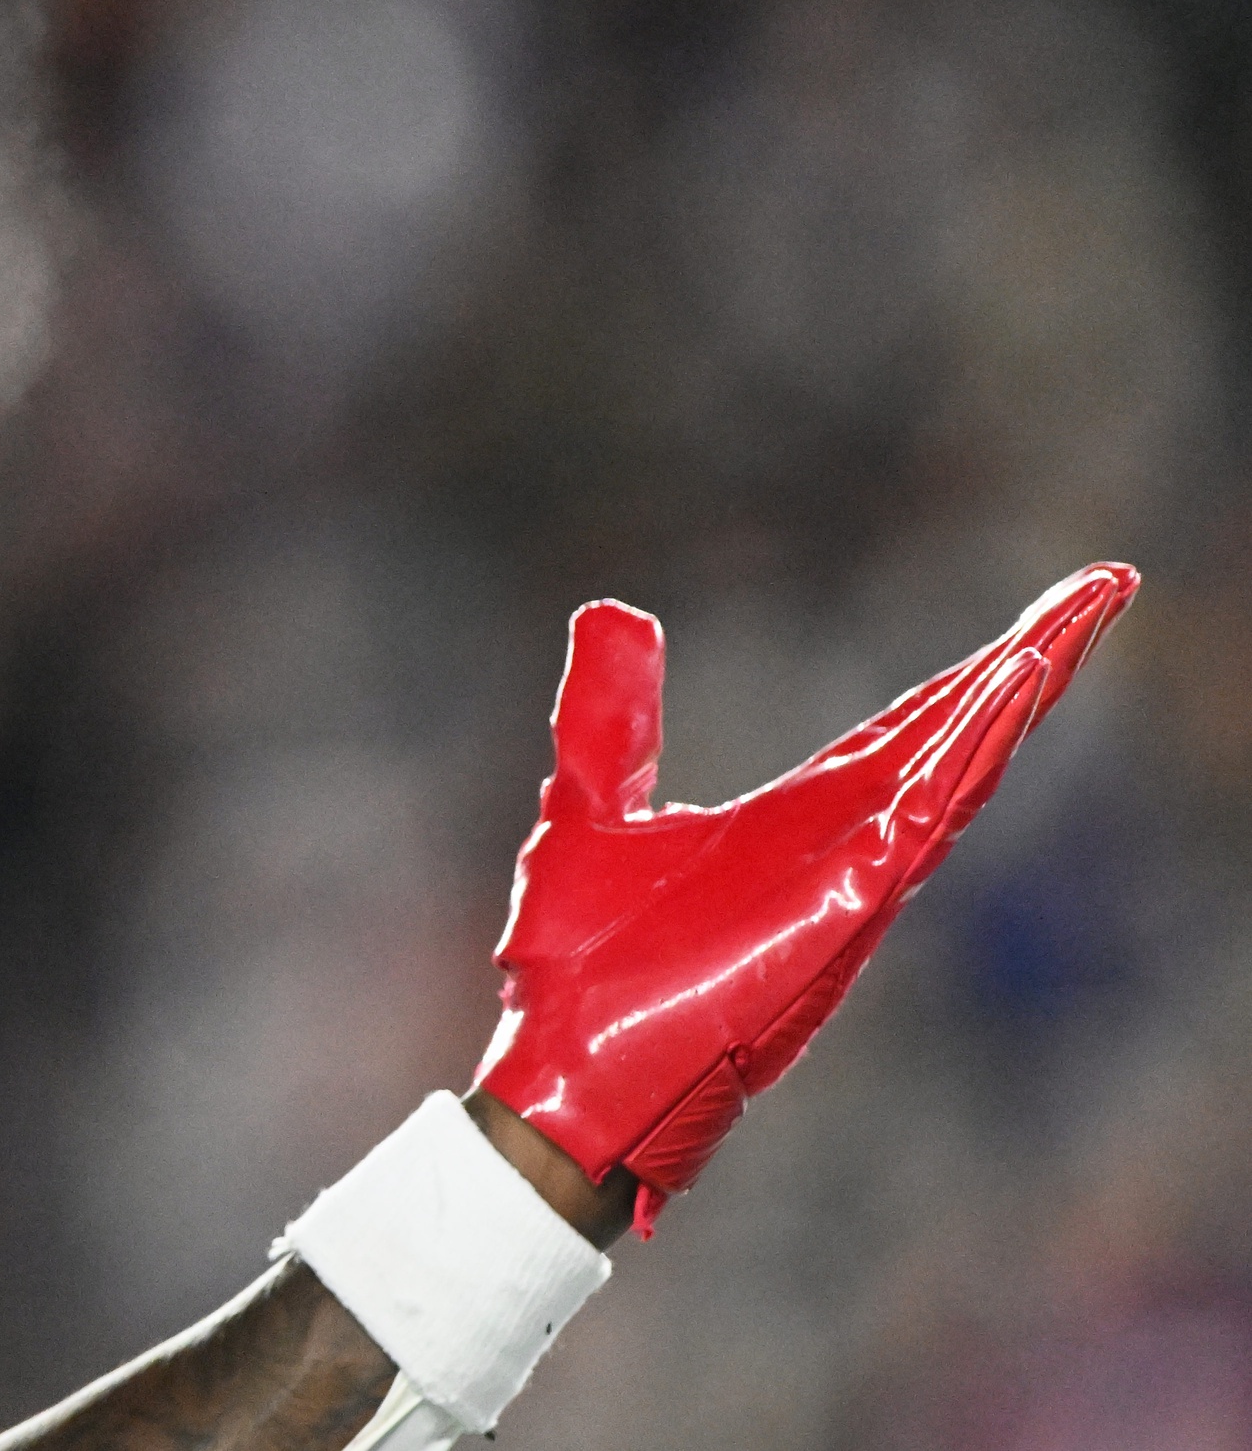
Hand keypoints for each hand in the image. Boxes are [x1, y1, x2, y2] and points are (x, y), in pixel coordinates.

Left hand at [474, 564, 1134, 1233]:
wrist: (560, 1076)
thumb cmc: (578, 971)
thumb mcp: (588, 804)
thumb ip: (611, 714)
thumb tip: (614, 613)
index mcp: (795, 824)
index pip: (906, 733)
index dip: (971, 678)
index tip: (1040, 619)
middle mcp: (841, 849)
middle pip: (956, 737)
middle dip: (1030, 661)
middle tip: (1103, 587)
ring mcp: (849, 882)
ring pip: (960, 769)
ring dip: (1016, 692)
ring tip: (1078, 614)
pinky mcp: (840, 913)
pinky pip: (924, 819)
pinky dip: (969, 753)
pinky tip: (1011, 690)